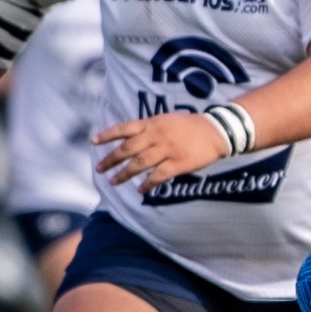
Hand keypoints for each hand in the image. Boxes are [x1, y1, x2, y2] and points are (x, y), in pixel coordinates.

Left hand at [94, 112, 231, 193]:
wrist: (217, 131)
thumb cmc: (192, 126)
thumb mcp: (167, 120)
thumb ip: (150, 128)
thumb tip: (131, 138)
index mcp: (153, 124)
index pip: (124, 128)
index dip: (108, 135)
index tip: (93, 141)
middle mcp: (156, 136)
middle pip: (127, 149)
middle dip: (111, 159)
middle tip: (99, 169)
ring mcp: (167, 150)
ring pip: (139, 164)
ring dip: (124, 174)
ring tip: (113, 182)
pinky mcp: (178, 163)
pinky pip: (158, 176)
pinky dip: (147, 184)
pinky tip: (140, 190)